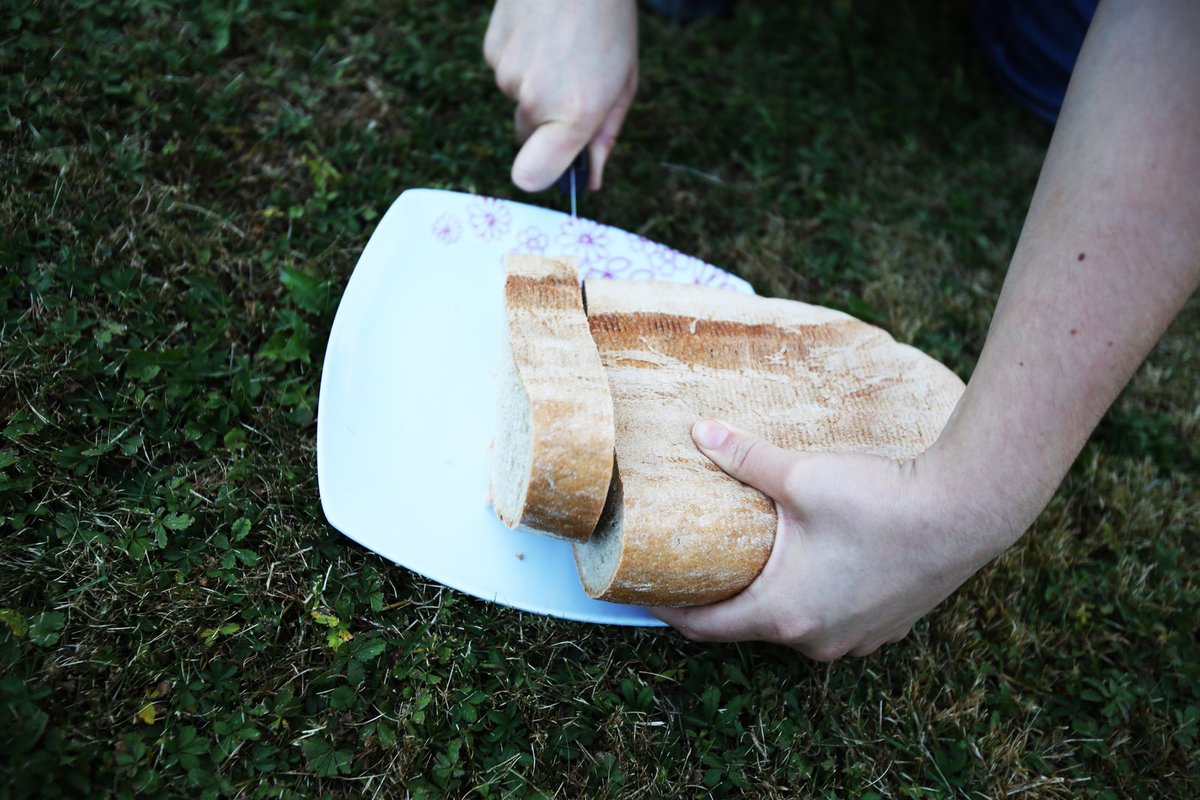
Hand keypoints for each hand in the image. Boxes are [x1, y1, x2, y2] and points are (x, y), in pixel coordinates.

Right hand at [483, 0, 637, 191]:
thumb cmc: (608, 24)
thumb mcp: (623, 82)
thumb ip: (604, 135)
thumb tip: (591, 180)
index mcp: (575, 115)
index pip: (532, 176)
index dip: (541, 177)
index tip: (554, 168)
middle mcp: (534, 100)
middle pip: (528, 139)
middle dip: (547, 124)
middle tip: (574, 83)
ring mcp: (507, 75)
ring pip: (518, 101)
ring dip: (536, 86)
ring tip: (562, 48)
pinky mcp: (491, 51)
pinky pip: (505, 73)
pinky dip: (521, 60)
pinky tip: (541, 34)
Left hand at [651, 420, 1008, 659]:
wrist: (969, 510)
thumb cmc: (882, 500)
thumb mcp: (801, 476)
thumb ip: (745, 457)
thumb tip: (701, 433)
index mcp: (784, 613)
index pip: (704, 627)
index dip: (668, 608)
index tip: (646, 587)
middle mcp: (817, 639)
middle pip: (748, 626)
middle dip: (721, 597)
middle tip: (698, 564)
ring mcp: (856, 638)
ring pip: (794, 624)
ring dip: (771, 599)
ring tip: (754, 561)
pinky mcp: (886, 627)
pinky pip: (833, 620)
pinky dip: (813, 599)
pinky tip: (813, 564)